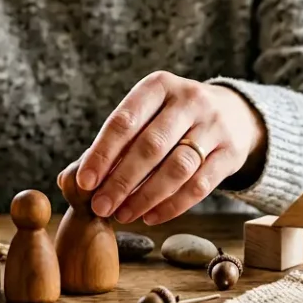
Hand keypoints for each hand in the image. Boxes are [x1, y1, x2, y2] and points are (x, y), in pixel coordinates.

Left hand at [70, 71, 266, 225]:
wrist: (233, 114)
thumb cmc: (172, 120)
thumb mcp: (145, 116)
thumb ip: (111, 145)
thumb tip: (68, 181)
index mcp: (159, 85)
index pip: (125, 121)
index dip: (102, 153)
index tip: (84, 182)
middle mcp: (190, 100)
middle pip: (151, 146)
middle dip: (122, 181)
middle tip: (101, 207)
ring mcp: (215, 125)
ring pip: (177, 168)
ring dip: (146, 197)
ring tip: (124, 214)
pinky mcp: (231, 153)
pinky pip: (200, 186)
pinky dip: (172, 205)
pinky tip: (151, 216)